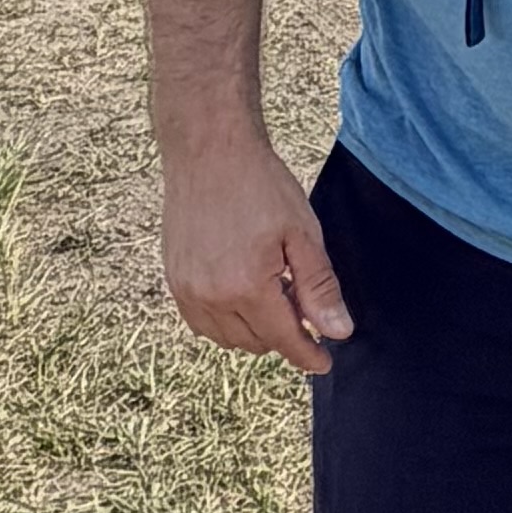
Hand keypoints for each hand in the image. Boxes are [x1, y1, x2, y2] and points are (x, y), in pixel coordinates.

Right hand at [160, 134, 354, 375]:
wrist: (208, 149)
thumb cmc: (260, 184)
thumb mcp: (302, 233)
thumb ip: (319, 288)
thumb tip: (338, 333)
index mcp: (246, 286)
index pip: (283, 340)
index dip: (308, 355)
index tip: (324, 363)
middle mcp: (211, 296)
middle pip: (256, 343)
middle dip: (283, 332)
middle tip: (299, 298)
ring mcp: (187, 289)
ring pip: (228, 338)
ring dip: (254, 330)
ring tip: (272, 290)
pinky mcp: (174, 279)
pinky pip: (202, 323)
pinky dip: (226, 322)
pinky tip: (242, 293)